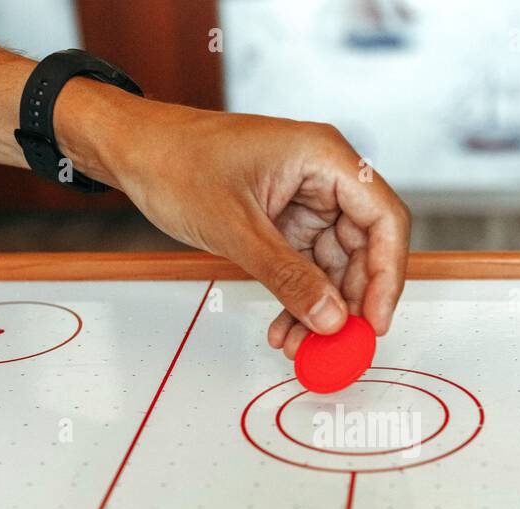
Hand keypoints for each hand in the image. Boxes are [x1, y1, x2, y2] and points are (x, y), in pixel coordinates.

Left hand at [92, 98, 410, 356]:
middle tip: (336, 346)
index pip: (384, 219)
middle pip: (364, 249)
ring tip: (301, 346)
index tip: (374, 320)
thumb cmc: (176, 160)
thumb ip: (287, 275)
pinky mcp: (284, 223)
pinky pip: (306, 269)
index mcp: (323, 157)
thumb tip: (330, 318)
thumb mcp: (235, 226)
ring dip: (321, 310)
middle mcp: (323, 178)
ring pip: (334, 267)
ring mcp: (305, 202)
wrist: (133, 151)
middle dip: (350, 302)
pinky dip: (299, 301)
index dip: (387, 274)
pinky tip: (286, 329)